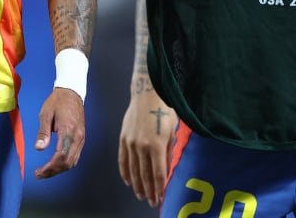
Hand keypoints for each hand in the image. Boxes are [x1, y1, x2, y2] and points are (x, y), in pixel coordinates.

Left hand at [34, 87, 85, 178]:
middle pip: (68, 162)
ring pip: (73, 161)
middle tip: (39, 174)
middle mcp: (77, 136)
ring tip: (46, 171)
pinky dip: (65, 164)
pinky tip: (56, 164)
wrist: (72, 92)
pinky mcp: (81, 138)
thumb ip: (43, 132)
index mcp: (68, 130)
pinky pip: (75, 156)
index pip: (61, 156)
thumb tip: (39, 148)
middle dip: (53, 171)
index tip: (38, 172)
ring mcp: (81, 138)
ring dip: (59, 170)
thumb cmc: (57, 102)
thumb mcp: (46, 114)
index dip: (49, 167)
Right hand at [118, 86, 176, 206]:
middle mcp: (142, 146)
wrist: (147, 94)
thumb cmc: (164, 111)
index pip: (158, 173)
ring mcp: (130, 143)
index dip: (159, 188)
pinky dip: (125, 172)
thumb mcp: (172, 132)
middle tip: (151, 201)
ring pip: (133, 170)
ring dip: (137, 185)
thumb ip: (168, 153)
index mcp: (157, 145)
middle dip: (149, 190)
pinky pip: (123, 160)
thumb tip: (167, 170)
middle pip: (145, 175)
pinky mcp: (123, 138)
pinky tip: (128, 181)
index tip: (160, 198)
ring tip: (140, 195)